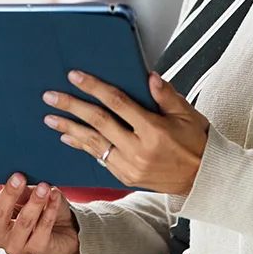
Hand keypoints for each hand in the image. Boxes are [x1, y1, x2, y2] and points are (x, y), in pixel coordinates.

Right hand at [0, 166, 79, 253]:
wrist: (63, 228)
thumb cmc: (38, 206)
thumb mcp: (26, 191)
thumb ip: (19, 184)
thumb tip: (19, 172)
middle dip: (9, 193)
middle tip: (20, 176)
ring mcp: (14, 244)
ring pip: (23, 222)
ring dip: (35, 201)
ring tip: (45, 186)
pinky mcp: (35, 249)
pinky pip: (43, 227)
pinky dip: (50, 209)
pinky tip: (55, 196)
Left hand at [43, 71, 209, 194]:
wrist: (202, 177)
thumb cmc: (195, 141)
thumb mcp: (187, 114)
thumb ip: (166, 94)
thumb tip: (149, 76)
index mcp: (154, 130)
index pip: (118, 103)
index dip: (94, 87)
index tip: (75, 76)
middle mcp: (139, 150)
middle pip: (99, 123)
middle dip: (72, 107)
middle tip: (50, 96)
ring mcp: (130, 166)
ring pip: (94, 144)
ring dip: (69, 130)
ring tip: (50, 118)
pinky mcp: (126, 177)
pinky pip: (99, 159)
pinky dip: (82, 147)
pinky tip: (68, 138)